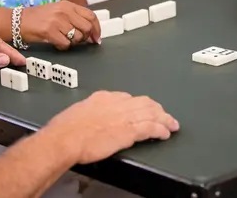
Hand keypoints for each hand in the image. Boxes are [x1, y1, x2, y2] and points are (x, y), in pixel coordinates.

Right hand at [20, 1, 101, 49]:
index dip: (97, 28)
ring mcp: (57, 20)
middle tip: (78, 41)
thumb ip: (74, 17)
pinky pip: (65, 44)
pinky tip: (56, 42)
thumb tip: (91, 31)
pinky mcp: (49, 31)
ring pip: (77, 37)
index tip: (97, 38)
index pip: (91, 16)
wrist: (17, 21)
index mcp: (68, 5)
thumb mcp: (58, 11)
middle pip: (87, 28)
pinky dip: (63, 47)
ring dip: (73, 43)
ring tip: (64, 39)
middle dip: (85, 37)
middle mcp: (64, 11)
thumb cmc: (39, 18)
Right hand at [47, 91, 178, 163]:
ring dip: (164, 119)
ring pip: (152, 114)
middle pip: (144, 103)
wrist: (65, 138)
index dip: (138, 104)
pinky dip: (161, 129)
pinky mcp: (129, 131)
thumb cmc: (65, 129)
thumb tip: (91, 118)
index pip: (128, 98)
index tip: (142, 109)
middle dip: (156, 109)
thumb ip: (90, 112)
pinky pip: (151, 128)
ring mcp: (125, 116)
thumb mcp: (78, 111)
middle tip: (163, 114)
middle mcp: (118, 103)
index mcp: (104, 97)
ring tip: (171, 124)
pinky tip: (166, 133)